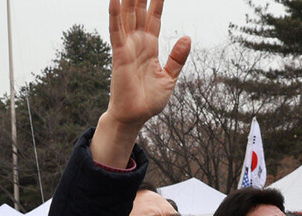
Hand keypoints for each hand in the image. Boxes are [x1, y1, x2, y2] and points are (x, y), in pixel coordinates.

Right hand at [90, 0, 190, 166]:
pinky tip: (114, 0)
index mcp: (149, 47)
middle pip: (139, 12)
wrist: (135, 117)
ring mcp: (127, 48)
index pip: (154, 18)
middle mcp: (137, 44)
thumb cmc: (148, 100)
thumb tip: (186, 37)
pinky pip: (116, 32)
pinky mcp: (119, 55)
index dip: (157, 2)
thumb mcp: (169, 78)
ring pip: (127, 16)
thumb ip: (177, 58)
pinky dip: (114, 15)